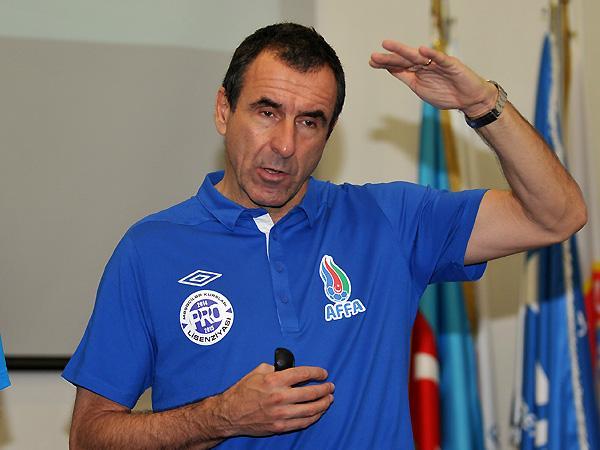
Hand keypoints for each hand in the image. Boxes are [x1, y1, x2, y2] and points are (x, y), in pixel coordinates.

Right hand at [215, 363, 334, 436]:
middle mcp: (279, 397)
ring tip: (329, 399)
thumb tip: (290, 368)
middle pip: (311, 392)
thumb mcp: (258, 371)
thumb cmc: (243, 391)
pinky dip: (314, 417)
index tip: (323, 373)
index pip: (303, 373)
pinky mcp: (280, 426)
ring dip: (323, 404)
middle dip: (325, 389)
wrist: (230, 414)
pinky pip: (303, 422)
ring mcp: (280, 414)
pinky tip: (318, 412)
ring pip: (310, 409)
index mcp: (274, 380)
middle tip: (330, 386)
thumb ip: (276, 368)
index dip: (317, 372)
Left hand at [369, 40, 496, 116]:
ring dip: (402, 50)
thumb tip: (390, 69)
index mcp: (417, 72)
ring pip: (418, 56)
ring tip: (389, 45)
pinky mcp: (451, 65)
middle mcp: (425, 65)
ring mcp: (437, 64)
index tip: (372, 61)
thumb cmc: (446, 94)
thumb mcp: (420, 88)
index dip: (386, 63)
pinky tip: (421, 50)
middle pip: (405, 59)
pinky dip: (432, 54)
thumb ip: (406, 78)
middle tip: (374, 56)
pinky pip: (440, 59)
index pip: (399, 65)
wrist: (469, 100)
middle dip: (389, 57)